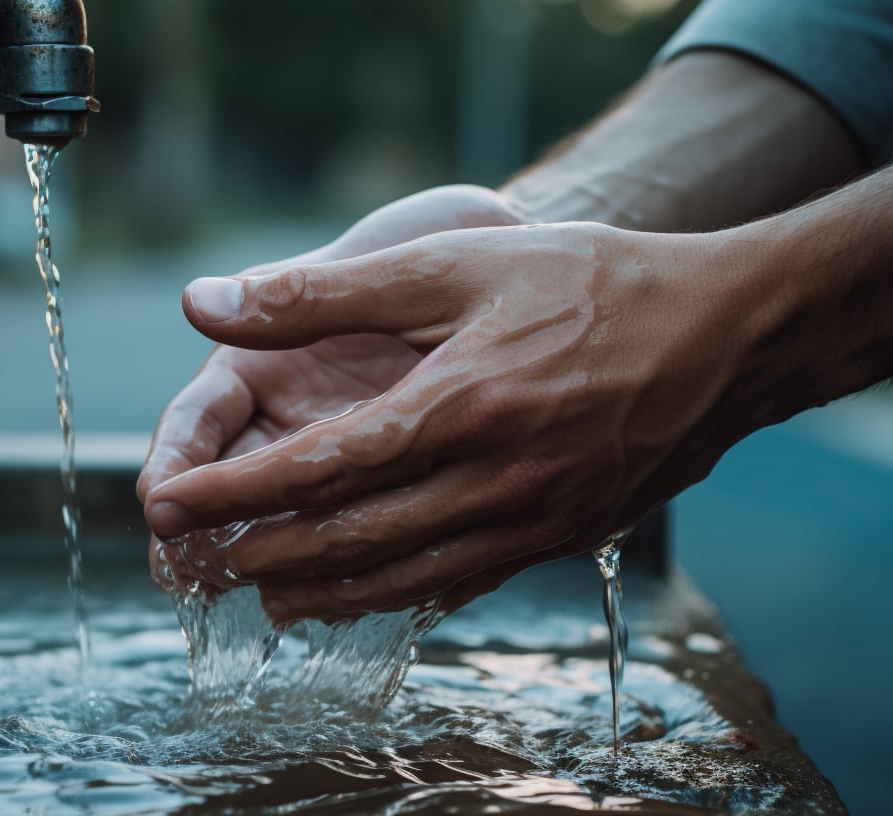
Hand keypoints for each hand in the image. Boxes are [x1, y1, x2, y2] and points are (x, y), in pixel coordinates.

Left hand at [143, 222, 758, 621]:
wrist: (727, 336)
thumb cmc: (596, 283)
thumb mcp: (461, 260)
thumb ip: (328, 288)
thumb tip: (210, 300)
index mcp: (457, 406)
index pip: (315, 469)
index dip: (232, 491)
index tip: (165, 502)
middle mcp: (490, 481)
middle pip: (346, 541)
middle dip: (257, 555)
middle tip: (193, 562)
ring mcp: (527, 522)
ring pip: (396, 579)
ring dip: (317, 592)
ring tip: (260, 595)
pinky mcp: (556, 540)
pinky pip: (456, 585)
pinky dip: (393, 597)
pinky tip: (361, 597)